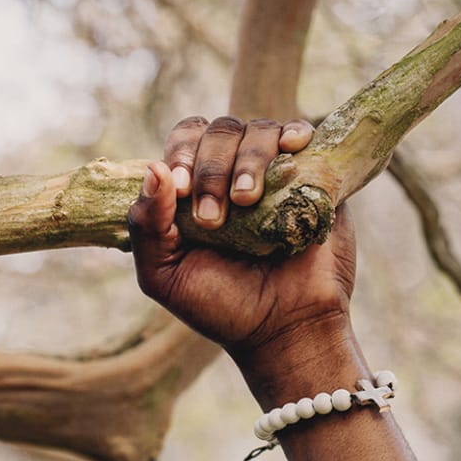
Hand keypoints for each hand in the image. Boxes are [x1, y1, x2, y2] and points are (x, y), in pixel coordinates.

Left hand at [127, 116, 355, 366]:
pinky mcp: (315, 178)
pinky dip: (296, 133)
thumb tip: (153, 169)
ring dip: (249, 159)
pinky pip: (305, 136)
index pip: (184, 139)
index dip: (182, 153)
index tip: (183, 189)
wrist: (284, 330)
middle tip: (214, 217)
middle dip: (211, 168)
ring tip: (247, 201)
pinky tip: (291, 146)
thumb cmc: (220, 306)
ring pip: (259, 130)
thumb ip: (145, 225)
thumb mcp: (163, 276)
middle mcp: (233, 171)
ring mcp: (276, 172)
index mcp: (194, 186)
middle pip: (220, 131)